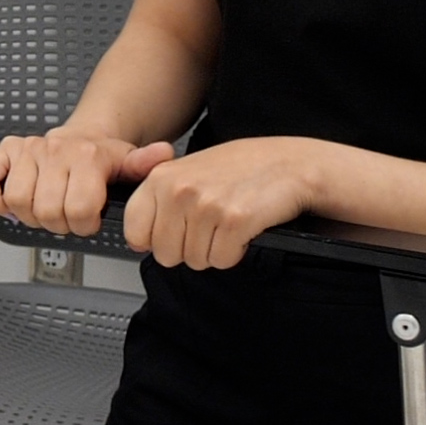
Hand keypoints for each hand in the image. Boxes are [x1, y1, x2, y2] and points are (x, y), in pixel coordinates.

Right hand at [0, 132, 172, 237]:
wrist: (83, 138)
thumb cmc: (103, 157)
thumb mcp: (129, 163)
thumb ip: (144, 164)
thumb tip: (163, 154)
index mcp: (85, 156)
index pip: (78, 210)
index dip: (84, 226)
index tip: (89, 221)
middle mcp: (54, 150)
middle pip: (47, 212)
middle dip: (59, 225)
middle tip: (67, 218)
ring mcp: (28, 151)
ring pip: (18, 202)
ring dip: (31, 216)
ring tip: (45, 210)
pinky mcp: (6, 152)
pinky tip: (12, 204)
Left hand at [118, 137, 329, 271]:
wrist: (290, 164)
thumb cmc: (243, 167)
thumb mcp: (189, 171)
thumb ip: (161, 200)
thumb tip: (137, 240)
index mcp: (161, 177)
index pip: (135, 231)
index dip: (154, 241)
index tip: (171, 235)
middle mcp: (179, 190)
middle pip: (165, 254)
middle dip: (189, 249)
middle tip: (210, 228)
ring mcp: (206, 206)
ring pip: (195, 261)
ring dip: (214, 251)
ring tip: (228, 224)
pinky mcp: (234, 221)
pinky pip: (221, 260)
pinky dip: (234, 252)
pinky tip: (242, 230)